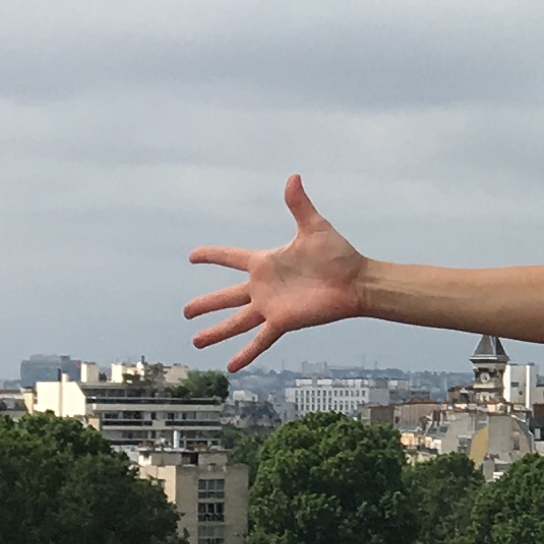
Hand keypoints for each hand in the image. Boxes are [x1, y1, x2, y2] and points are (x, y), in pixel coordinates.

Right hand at [185, 175, 371, 368]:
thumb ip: (299, 204)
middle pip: (226, 296)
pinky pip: (260, 340)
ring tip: (195, 342)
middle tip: (185, 312)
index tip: (192, 256)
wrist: (358, 281)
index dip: (212, 255)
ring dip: (216, 332)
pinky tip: (229, 366)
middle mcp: (263, 287)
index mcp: (265, 263)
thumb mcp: (314, 227)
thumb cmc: (338, 254)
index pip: (230, 257)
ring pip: (236, 321)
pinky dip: (245, 353)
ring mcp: (271, 306)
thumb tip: (293, 176)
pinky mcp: (283, 322)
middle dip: (205, 304)